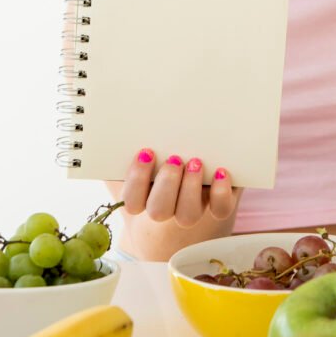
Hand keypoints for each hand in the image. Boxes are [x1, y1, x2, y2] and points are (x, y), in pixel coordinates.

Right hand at [121, 149, 239, 227]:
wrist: (191, 183)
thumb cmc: (158, 161)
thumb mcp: (139, 155)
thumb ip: (125, 147)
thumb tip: (114, 122)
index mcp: (142, 198)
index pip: (132, 201)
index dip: (137, 180)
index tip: (146, 152)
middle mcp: (165, 209)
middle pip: (159, 211)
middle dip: (166, 184)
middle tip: (174, 158)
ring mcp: (191, 209)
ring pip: (188, 214)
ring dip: (190, 188)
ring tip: (196, 162)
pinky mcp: (217, 205)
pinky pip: (220, 209)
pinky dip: (221, 193)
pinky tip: (220, 172)